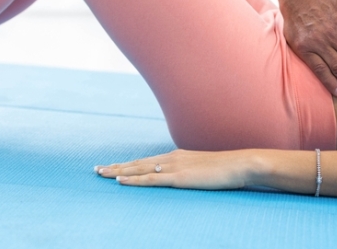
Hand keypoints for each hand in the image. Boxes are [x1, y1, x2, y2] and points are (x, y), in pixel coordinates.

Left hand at [95, 149, 256, 189]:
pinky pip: (151, 179)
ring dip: (118, 171)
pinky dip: (134, 179)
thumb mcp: (204, 170)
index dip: (128, 164)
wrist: (240, 164)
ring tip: (101, 173)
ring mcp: (174, 167)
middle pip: (137, 163)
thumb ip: (191, 172)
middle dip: (116, 166)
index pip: (146, 161)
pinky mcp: (179, 177)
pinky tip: (121, 180)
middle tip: (96, 169)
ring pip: (139, 169)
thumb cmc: (226, 169)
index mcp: (176, 156)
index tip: (112, 167)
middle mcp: (171, 158)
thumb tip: (184, 178)